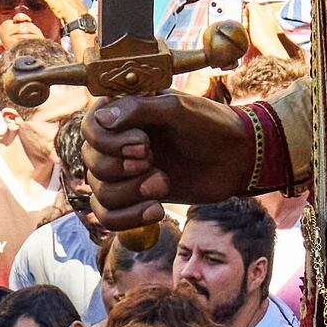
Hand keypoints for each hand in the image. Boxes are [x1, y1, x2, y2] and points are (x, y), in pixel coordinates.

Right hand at [79, 90, 261, 210]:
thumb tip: (101, 118)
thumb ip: (138, 109)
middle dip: (123, 170)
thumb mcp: (177, 108)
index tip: (143, 145)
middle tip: (154, 163)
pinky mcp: (134, 197)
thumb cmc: (210, 125)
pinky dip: (128, 218)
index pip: (90, 128)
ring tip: (163, 185)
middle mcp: (117, 141)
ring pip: (100, 192)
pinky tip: (156, 211)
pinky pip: (108, 215)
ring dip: (130, 194)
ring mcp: (124, 171)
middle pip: (92, 163)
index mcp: (123, 112)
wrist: (237, 158)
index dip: (109, 142)